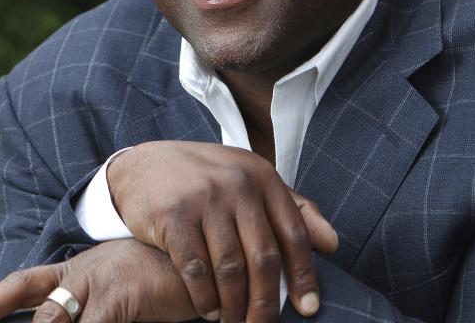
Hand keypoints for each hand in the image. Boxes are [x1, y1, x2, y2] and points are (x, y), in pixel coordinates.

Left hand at [0, 239, 197, 322]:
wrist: (200, 255)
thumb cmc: (161, 277)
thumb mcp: (119, 290)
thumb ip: (91, 308)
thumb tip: (62, 318)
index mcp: (77, 270)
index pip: (22, 285)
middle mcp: (82, 275)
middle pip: (37, 311)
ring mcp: (100, 285)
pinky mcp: (122, 298)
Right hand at [108, 141, 338, 321]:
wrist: (141, 166)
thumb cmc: (203, 179)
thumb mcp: (248, 182)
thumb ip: (291, 209)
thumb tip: (333, 245)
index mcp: (261, 176)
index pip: (294, 233)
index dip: (304, 276)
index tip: (308, 309)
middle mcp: (236, 184)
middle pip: (264, 257)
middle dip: (267, 302)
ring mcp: (203, 198)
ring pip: (231, 269)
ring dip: (235, 306)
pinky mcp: (173, 215)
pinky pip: (196, 269)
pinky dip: (205, 298)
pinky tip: (209, 311)